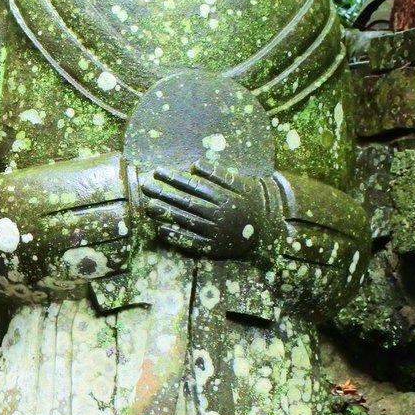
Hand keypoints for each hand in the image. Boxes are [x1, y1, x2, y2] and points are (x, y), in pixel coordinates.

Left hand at [139, 162, 282, 259]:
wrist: (268, 234)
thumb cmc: (251, 204)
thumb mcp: (241, 185)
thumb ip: (219, 174)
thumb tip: (194, 165)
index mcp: (225, 198)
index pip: (195, 186)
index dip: (175, 178)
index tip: (159, 171)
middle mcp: (219, 215)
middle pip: (187, 202)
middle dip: (165, 193)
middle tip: (146, 186)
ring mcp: (216, 233)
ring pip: (187, 221)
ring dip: (166, 213)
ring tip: (149, 205)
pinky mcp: (213, 249)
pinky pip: (192, 243)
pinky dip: (177, 236)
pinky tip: (161, 230)